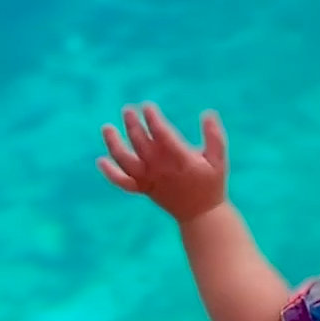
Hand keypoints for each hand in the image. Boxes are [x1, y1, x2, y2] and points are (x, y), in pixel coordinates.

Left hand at [98, 104, 227, 222]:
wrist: (200, 214)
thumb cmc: (211, 183)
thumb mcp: (219, 160)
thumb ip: (215, 136)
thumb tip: (208, 113)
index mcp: (180, 160)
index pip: (162, 134)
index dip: (153, 119)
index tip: (147, 106)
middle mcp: (161, 169)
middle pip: (140, 143)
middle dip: (132, 124)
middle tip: (127, 109)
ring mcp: (149, 180)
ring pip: (125, 160)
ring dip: (114, 143)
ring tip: (106, 127)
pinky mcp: (143, 189)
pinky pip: (122, 181)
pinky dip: (110, 172)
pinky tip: (100, 160)